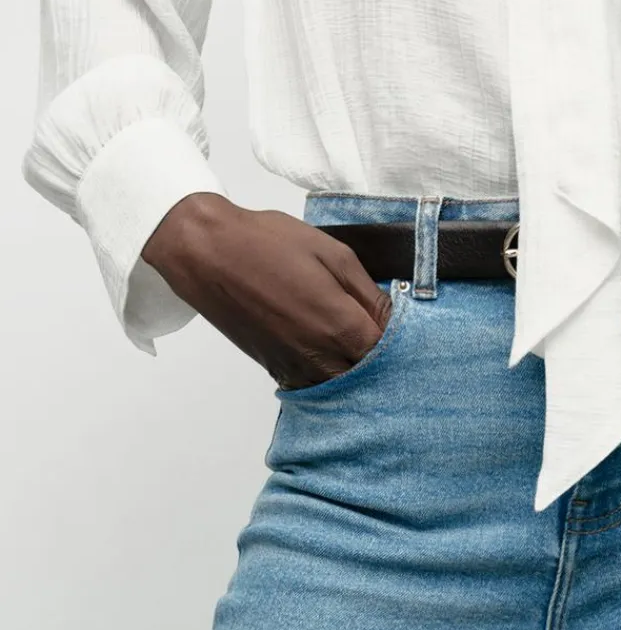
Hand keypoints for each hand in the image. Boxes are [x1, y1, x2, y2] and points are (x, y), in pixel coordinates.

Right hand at [140, 193, 393, 387]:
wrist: (208, 255)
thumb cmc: (268, 245)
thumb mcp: (334, 254)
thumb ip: (368, 293)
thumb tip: (392, 317)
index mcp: (340, 326)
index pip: (389, 351)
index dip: (401, 339)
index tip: (403, 324)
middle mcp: (320, 356)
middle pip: (368, 375)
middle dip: (380, 359)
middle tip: (381, 334)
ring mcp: (295, 367)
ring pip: (340, 385)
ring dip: (353, 370)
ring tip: (354, 342)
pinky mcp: (275, 369)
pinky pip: (313, 384)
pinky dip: (326, 374)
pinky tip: (328, 350)